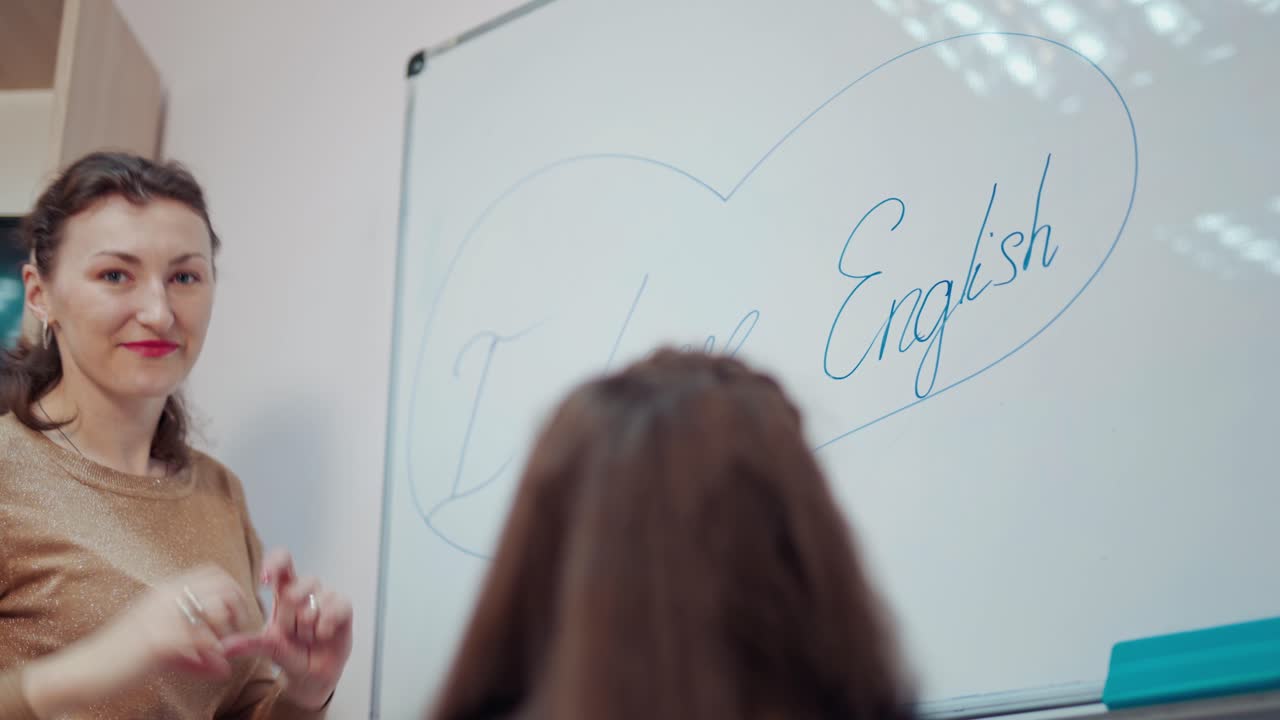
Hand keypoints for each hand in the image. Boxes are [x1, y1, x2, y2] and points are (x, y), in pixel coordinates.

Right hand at [23, 565, 254, 717]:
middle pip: (223, 586)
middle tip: (234, 635)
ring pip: (217, 610)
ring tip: (219, 652)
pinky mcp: (158, 640)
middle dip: (237, 610)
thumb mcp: (159, 639)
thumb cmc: (122, 657)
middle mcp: (165, 596)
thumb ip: (192, 644)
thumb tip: (223, 663)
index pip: (214, 573)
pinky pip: (202, 639)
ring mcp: (162, 616)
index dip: (233, 591)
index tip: (235, 616)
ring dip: (225, 633)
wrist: (85, 669)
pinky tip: (210, 666)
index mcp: (165, 591)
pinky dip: (212, 654)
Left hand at [222, 550, 352, 709]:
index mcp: (285, 592)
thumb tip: (225, 647)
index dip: (276, 563)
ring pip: (318, 597)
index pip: (283, 561)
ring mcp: (326, 597)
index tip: (265, 581)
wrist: (312, 676)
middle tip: (293, 633)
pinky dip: (327, 624)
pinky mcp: (343, 606)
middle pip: (296, 587)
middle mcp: (306, 591)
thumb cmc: (290, 655)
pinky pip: (337, 605)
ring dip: (310, 625)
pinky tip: (324, 634)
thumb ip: (250, 644)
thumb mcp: (268, 649)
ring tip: (309, 637)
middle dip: (291, 617)